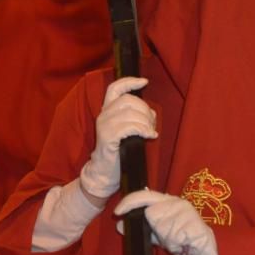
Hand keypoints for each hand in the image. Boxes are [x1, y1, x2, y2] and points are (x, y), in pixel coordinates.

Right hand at [79, 77, 157, 200]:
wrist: (104, 172)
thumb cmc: (118, 151)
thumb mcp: (126, 130)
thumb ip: (135, 117)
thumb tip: (151, 113)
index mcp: (107, 110)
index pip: (115, 88)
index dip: (129, 82)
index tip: (144, 82)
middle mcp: (103, 114)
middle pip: (129, 100)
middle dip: (145, 110)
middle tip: (151, 124)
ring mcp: (104, 125)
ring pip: (131, 113)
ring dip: (146, 122)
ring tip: (150, 132)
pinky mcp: (107, 137)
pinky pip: (130, 127)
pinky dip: (143, 130)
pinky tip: (150, 136)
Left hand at [114, 190, 218, 254]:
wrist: (206, 254)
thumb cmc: (182, 241)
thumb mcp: (158, 234)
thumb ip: (141, 228)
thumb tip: (120, 225)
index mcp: (166, 201)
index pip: (144, 195)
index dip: (129, 202)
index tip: (117, 212)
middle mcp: (176, 202)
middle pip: (151, 214)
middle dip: (156, 231)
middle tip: (167, 238)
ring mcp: (187, 212)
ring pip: (162, 228)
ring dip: (167, 240)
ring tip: (178, 242)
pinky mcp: (195, 225)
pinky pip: (175, 238)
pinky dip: (176, 246)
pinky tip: (184, 245)